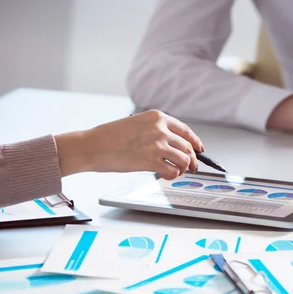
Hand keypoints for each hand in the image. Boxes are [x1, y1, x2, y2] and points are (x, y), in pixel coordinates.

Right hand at [55, 110, 203, 178]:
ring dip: (183, 168)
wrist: (93, 145)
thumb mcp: (137, 123)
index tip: (199, 149)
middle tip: (191, 167)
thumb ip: (155, 130)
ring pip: (184, 159)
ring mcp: (157, 145)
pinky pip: (173, 171)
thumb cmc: (110, 136)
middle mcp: (160, 129)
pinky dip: (172, 176)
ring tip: (176, 172)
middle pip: (188, 147)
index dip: (195, 142)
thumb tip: (172, 144)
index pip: (185, 131)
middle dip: (192, 159)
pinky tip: (166, 175)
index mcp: (157, 117)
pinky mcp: (152, 161)